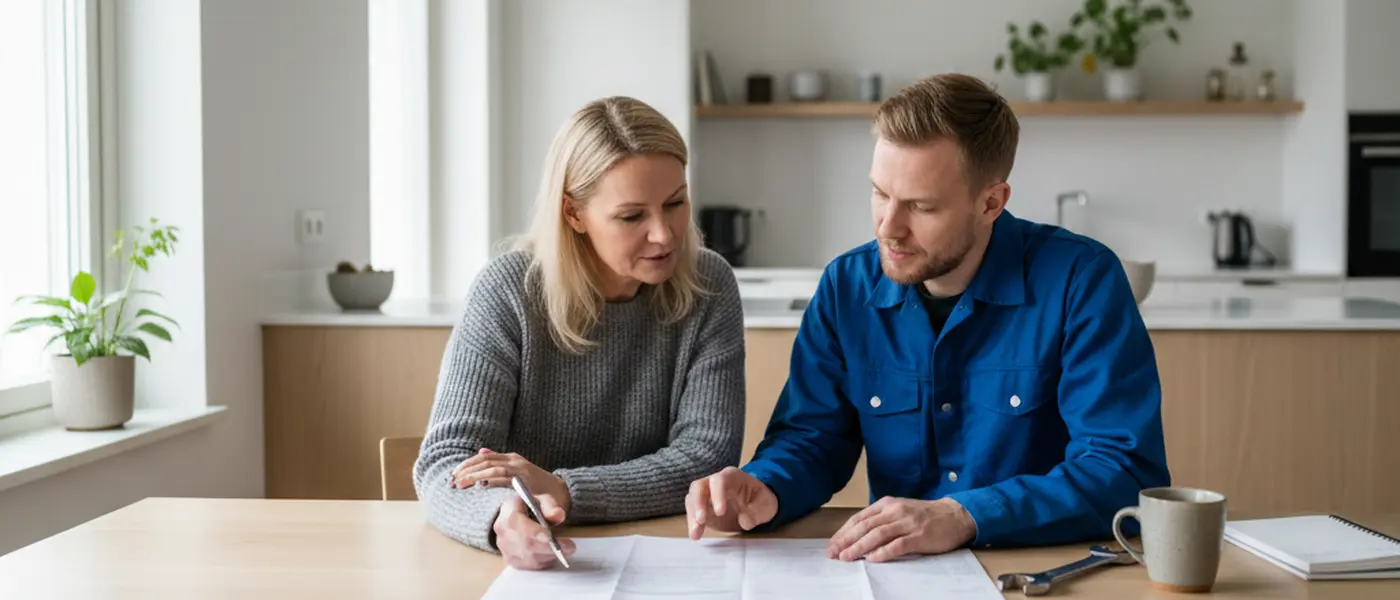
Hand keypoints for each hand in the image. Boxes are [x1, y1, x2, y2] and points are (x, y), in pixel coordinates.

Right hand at [453, 448, 571, 511]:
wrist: (559, 487)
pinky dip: (475, 461)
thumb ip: (554, 512)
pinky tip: (462, 467)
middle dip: (470, 472)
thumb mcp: (554, 507)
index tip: (466, 484)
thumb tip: (558, 516)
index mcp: (523, 474)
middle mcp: (516, 463)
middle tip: (454, 483)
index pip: (499, 473)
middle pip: (489, 464)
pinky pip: (490, 456)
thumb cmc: (552, 499)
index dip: (482, 477)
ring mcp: (513, 459)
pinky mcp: (510, 459)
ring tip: (453, 477)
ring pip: (487, 458)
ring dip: (469, 466)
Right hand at [493, 493, 575, 569]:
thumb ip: (550, 505)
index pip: (516, 522)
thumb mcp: (541, 500)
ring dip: (550, 555)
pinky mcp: (511, 561)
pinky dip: (545, 561)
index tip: (549, 536)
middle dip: (549, 547)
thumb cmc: (531, 508)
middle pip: (526, 544)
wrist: (518, 517)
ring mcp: (505, 548)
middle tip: (570, 547)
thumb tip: (557, 515)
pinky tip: (553, 554)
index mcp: (508, 511)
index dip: (533, 531)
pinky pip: (530, 565)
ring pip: (530, 557)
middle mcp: (502, 532)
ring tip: (565, 549)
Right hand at [685, 467, 778, 539]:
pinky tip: (695, 535)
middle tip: (701, 520)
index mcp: (732, 477)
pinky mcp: (702, 508)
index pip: (719, 480)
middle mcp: (715, 482)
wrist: (755, 505)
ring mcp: (706, 494)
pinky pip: (692, 513)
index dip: (717, 495)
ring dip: (692, 516)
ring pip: (692, 499)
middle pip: (699, 486)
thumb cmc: (760, 500)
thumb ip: (756, 513)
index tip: (720, 512)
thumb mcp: (766, 505)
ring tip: (696, 533)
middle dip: (698, 503)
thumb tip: (745, 522)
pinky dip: (692, 524)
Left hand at [826, 497, 976, 561]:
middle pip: (865, 527)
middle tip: (833, 553)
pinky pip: (898, 544)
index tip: (832, 545)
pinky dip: (883, 552)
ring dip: (860, 547)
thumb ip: (880, 520)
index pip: (859, 518)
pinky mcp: (919, 535)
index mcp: (887, 504)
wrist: (954, 515)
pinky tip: (872, 559)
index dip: (843, 532)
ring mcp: (907, 523)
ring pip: (878, 535)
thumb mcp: (899, 511)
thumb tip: (856, 536)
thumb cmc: (924, 516)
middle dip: (846, 541)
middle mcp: (895, 511)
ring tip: (847, 557)